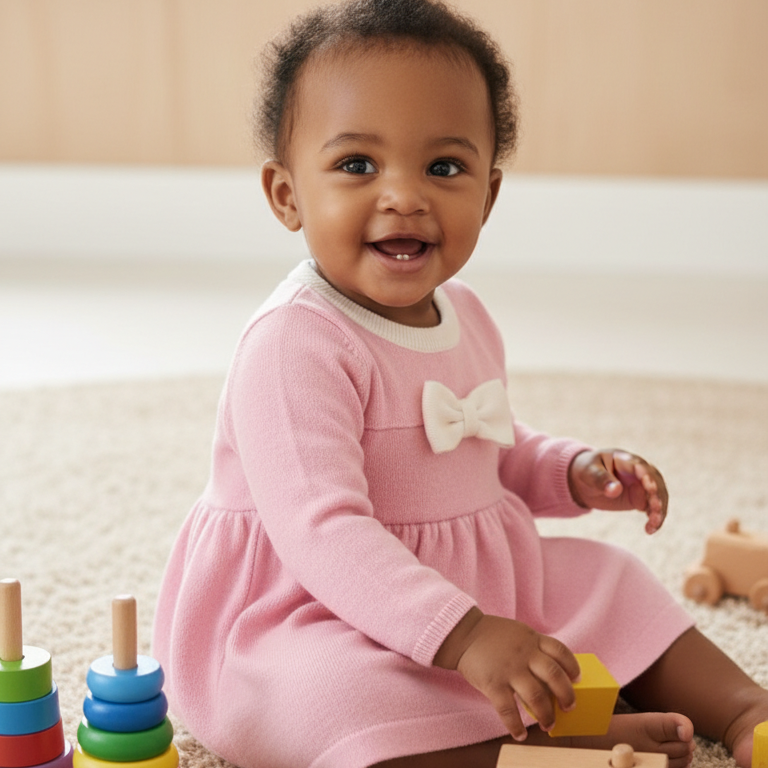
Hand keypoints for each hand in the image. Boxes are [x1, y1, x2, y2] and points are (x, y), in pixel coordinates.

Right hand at [434, 608, 579, 740]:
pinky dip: (516, 725)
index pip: (560, 650)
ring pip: (536, 695)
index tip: (577, 679)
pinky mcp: (493, 683)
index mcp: (531, 639)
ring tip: (549, 724)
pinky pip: (507, 709)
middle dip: (566, 695)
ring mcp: (509, 669)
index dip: (572, 666)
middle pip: (554, 675)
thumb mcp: (518, 633)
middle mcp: (524, 653)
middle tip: (570, 708)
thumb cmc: (493, 636)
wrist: (463, 634)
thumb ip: (534, 648)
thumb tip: (552, 674)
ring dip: (546, 714)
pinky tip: (520, 734)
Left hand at [568, 449, 667, 533]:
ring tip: (653, 525)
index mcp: (625, 459)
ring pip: (658, 497)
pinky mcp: (641, 499)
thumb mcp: (589, 472)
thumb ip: (601, 479)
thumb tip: (615, 490)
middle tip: (656, 509)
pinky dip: (654, 518)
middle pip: (655, 481)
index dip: (647, 476)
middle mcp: (639, 471)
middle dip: (657, 495)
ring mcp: (642, 485)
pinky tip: (649, 529)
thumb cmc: (588, 470)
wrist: (586, 481)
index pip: (640, 466)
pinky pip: (652, 509)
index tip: (651, 488)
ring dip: (658, 510)